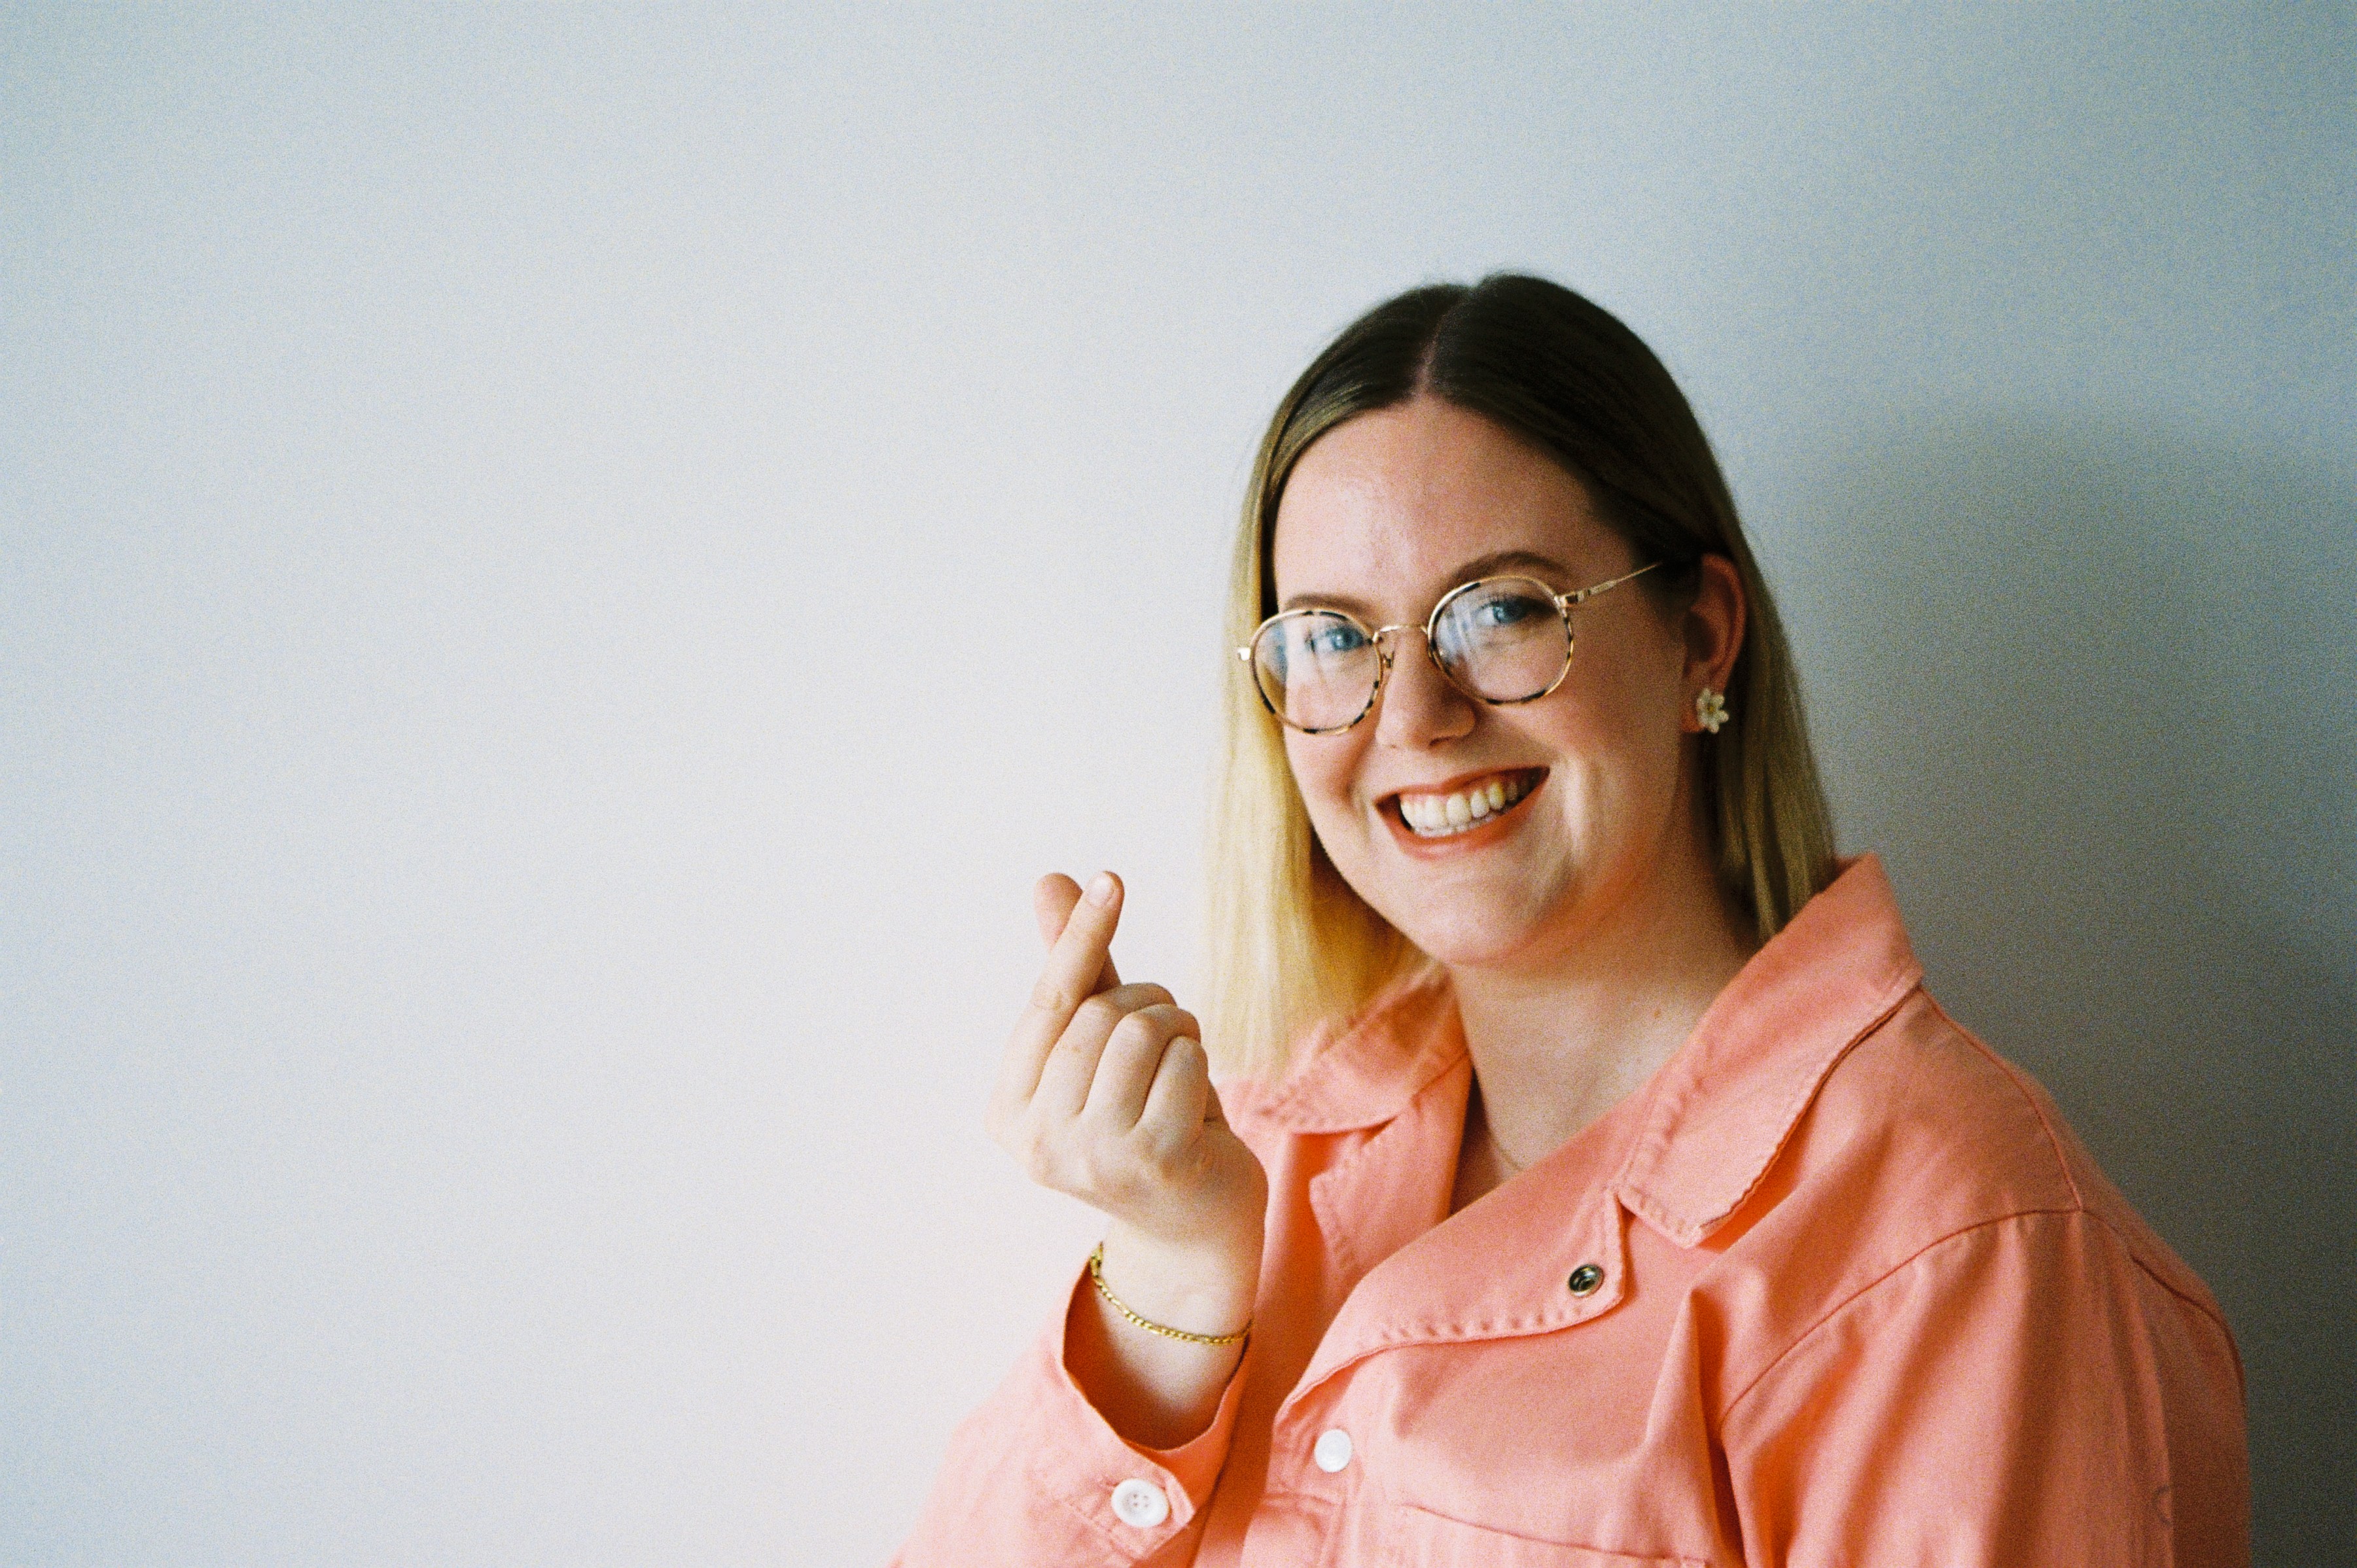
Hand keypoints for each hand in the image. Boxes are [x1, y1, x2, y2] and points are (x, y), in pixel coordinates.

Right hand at [986, 872, 1267, 1267]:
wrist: (1193, 1224)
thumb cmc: (1143, 1117)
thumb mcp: (1103, 1044)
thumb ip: (1075, 970)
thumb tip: (1050, 880)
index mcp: (1008, 1111)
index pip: (1048, 1003)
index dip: (1080, 938)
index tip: (1110, 879)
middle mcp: (1036, 1142)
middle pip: (1100, 1013)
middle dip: (1147, 1005)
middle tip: (1165, 1040)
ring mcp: (1091, 1158)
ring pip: (1142, 1031)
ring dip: (1177, 1032)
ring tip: (1178, 1072)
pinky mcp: (1151, 1163)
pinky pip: (1184, 1063)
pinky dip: (1200, 1066)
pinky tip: (1197, 1107)